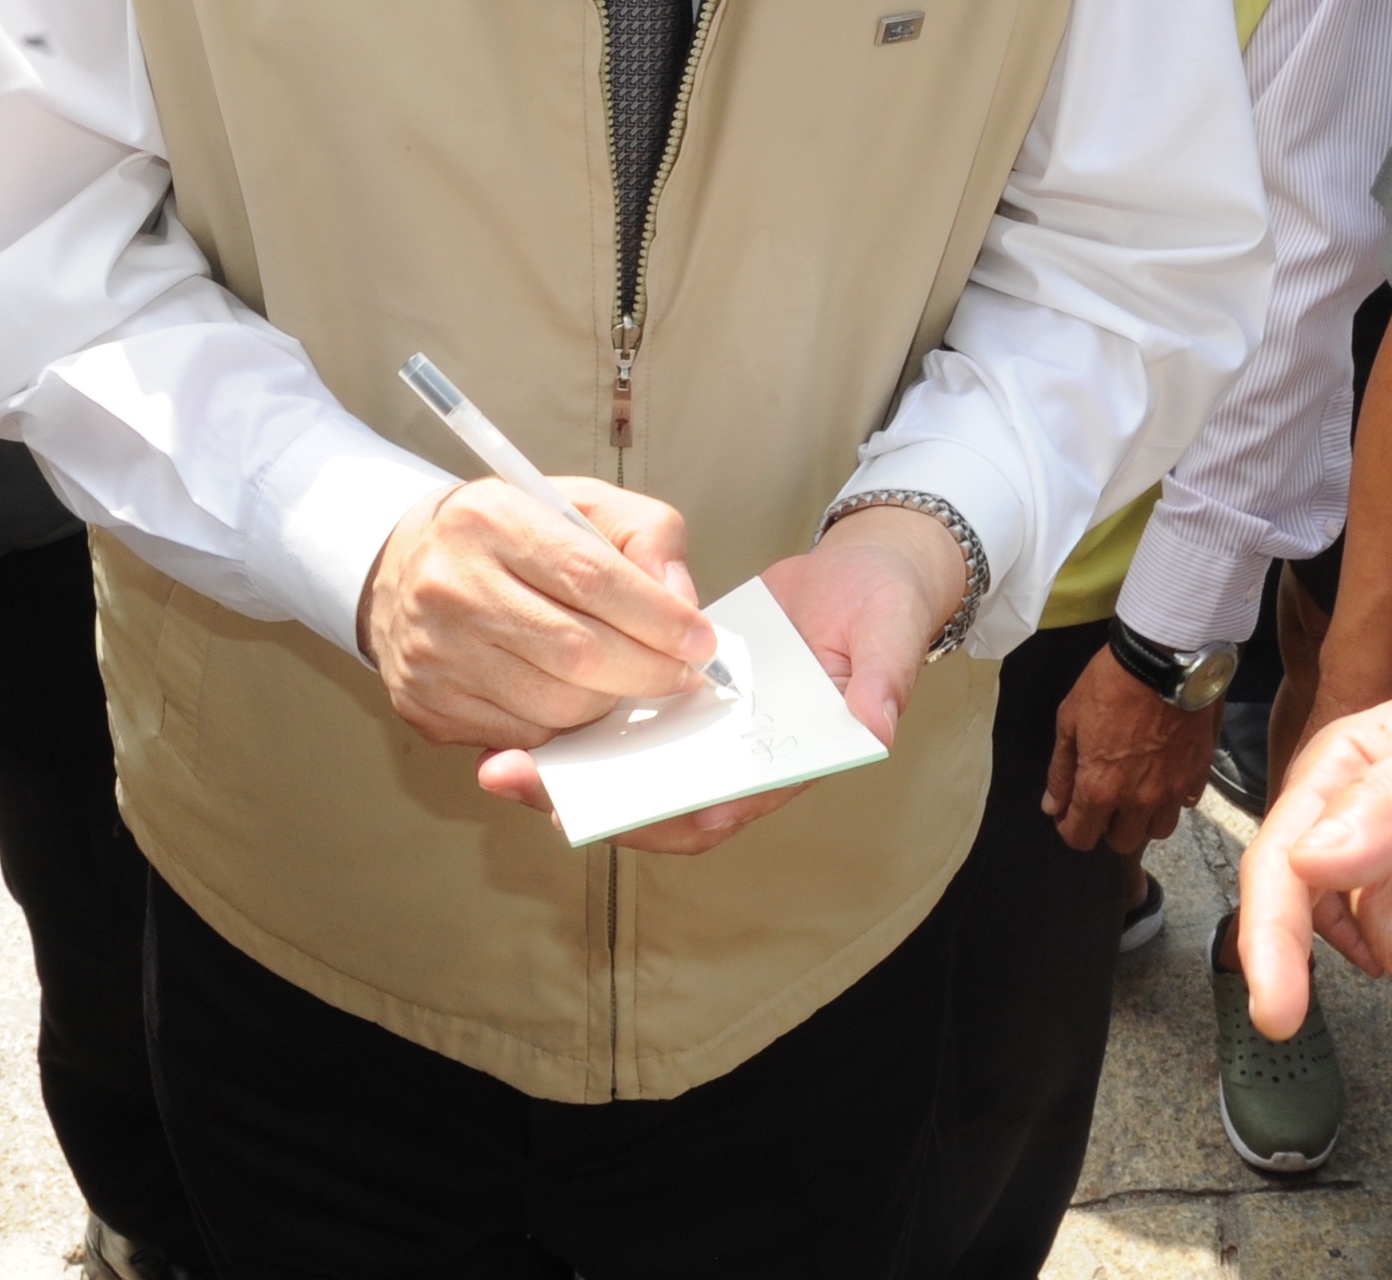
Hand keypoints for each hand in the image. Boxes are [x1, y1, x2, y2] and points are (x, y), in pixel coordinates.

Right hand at [364, 477, 716, 754]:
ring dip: (609, 702)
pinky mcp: (428, 707)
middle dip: (648, 673)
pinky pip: (525, 737)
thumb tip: (683, 604)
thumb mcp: (579, 504)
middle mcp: (449, 587)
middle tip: (682, 675)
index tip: (701, 641)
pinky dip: (566, 727)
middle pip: (577, 653)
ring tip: (625, 679)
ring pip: (556, 706)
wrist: (404, 566)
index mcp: (490, 520)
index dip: (659, 619)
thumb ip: (646, 536)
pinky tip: (575, 695)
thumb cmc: (510, 535)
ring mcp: (433, 654)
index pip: (593, 579)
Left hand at [472, 501, 963, 856]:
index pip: (723, 805)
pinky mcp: (681, 699)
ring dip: (570, 774)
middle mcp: (738, 760)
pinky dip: (581, 730)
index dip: (667, 814)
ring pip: (631, 771)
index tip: (613, 813)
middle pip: (659, 802)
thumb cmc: (883, 610)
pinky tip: (523, 716)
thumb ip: (882, 683)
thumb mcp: (890, 638)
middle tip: (520, 784)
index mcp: (787, 760)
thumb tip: (875, 726)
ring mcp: (706, 734)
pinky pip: (627, 728)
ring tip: (500, 763)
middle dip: (592, 804)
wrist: (865, 576)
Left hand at [1043, 648, 1220, 853]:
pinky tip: (1163, 773)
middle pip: (1122, 842)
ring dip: (1143, 818)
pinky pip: (1185, 803)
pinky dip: (1173, 797)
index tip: (1069, 814)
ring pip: (1158, 830)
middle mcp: (1138, 800)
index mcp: (1100, 789)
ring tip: (1137, 791)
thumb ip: (1061, 770)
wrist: (1165, 659)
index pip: (1081, 838)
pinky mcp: (1198, 774)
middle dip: (1107, 827)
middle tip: (1104, 799)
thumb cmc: (1109, 684)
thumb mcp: (1069, 719)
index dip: (1070, 828)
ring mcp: (1173, 790)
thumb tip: (1053, 806)